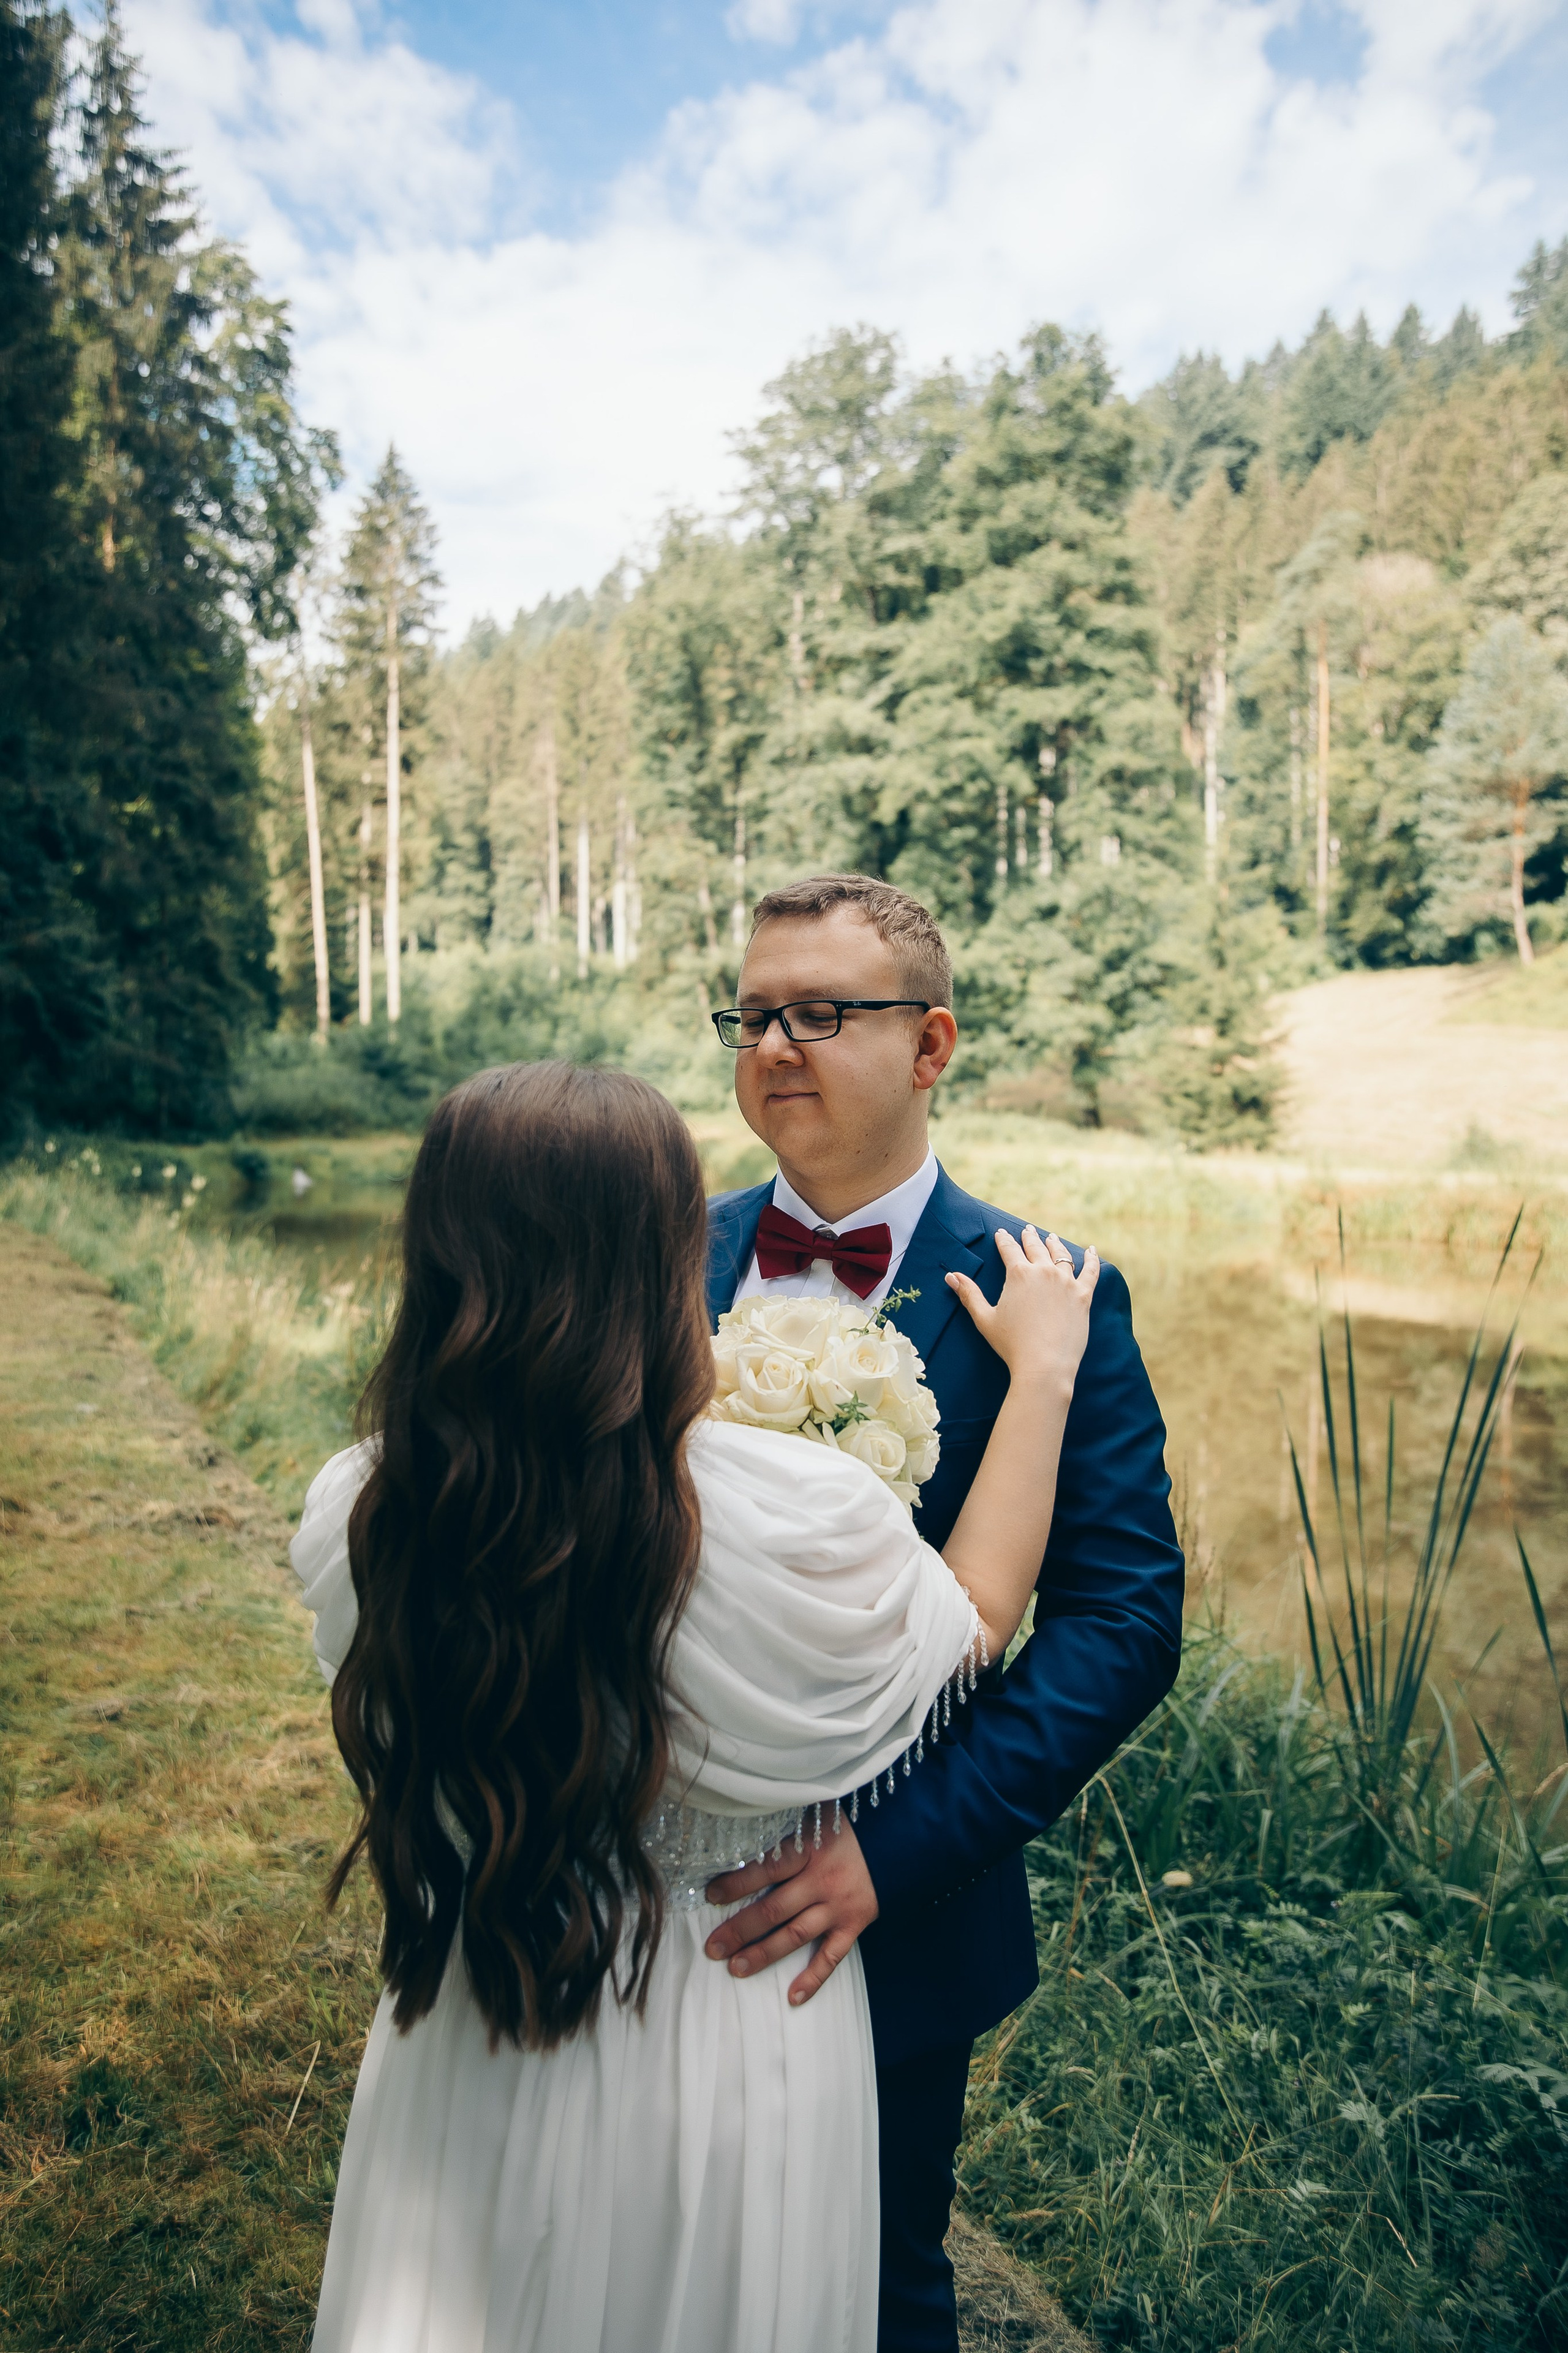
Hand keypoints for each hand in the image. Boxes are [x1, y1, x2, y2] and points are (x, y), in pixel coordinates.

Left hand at [703, 1819, 878, 2005]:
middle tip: (713, 1947)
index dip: (737, 1883)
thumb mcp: (812, 1817)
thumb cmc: (841, 1827)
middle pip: (775, 1908)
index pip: (767, 1867)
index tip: (710, 1896)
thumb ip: (781, 1830)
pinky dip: (814, 1978)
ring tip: (736, 1968)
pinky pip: (832, 1956)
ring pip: (796, 1935)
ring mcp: (840, 1906)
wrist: (894, 1839)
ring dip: (764, 1954)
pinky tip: (793, 1997)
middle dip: (740, 1929)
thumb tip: (735, 1839)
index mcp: (809, 1848)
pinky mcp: (855, 1924)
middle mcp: (823, 1880)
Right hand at [946, 1226, 1098, 1389]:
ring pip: (1061, 1255)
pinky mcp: (1083, 1295)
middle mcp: (1044, 1271)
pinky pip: (1091, 1271)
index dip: (1004, 1240)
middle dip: (1029, 1237)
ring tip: (1051, 1238)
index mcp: (1019, 1274)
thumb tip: (950, 1276)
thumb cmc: (1011, 1344)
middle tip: (1027, 1230)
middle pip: (1036, 1247)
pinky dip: (1092, 1259)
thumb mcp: (984, 1318)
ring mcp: (1066, 1282)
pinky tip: (1092, 1251)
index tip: (1001, 1233)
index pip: (1009, 1249)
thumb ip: (969, 1294)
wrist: (1044, 1364)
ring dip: (1055, 1244)